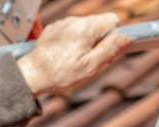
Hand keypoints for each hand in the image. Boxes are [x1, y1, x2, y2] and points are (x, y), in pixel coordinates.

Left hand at [17, 13, 131, 94]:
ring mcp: (63, 23)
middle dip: (101, 38)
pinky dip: (75, 40)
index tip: (108, 49)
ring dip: (88, 40)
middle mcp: (74, 21)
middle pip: (99, 23)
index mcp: (86, 28)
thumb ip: (110, 50)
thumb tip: (126, 37)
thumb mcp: (92, 67)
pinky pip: (73, 30)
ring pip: (86, 27)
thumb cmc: (61, 74)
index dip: (114, 35)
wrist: (32, 75)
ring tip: (77, 58)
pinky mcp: (54, 29)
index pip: (112, 19)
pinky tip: (67, 54)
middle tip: (92, 58)